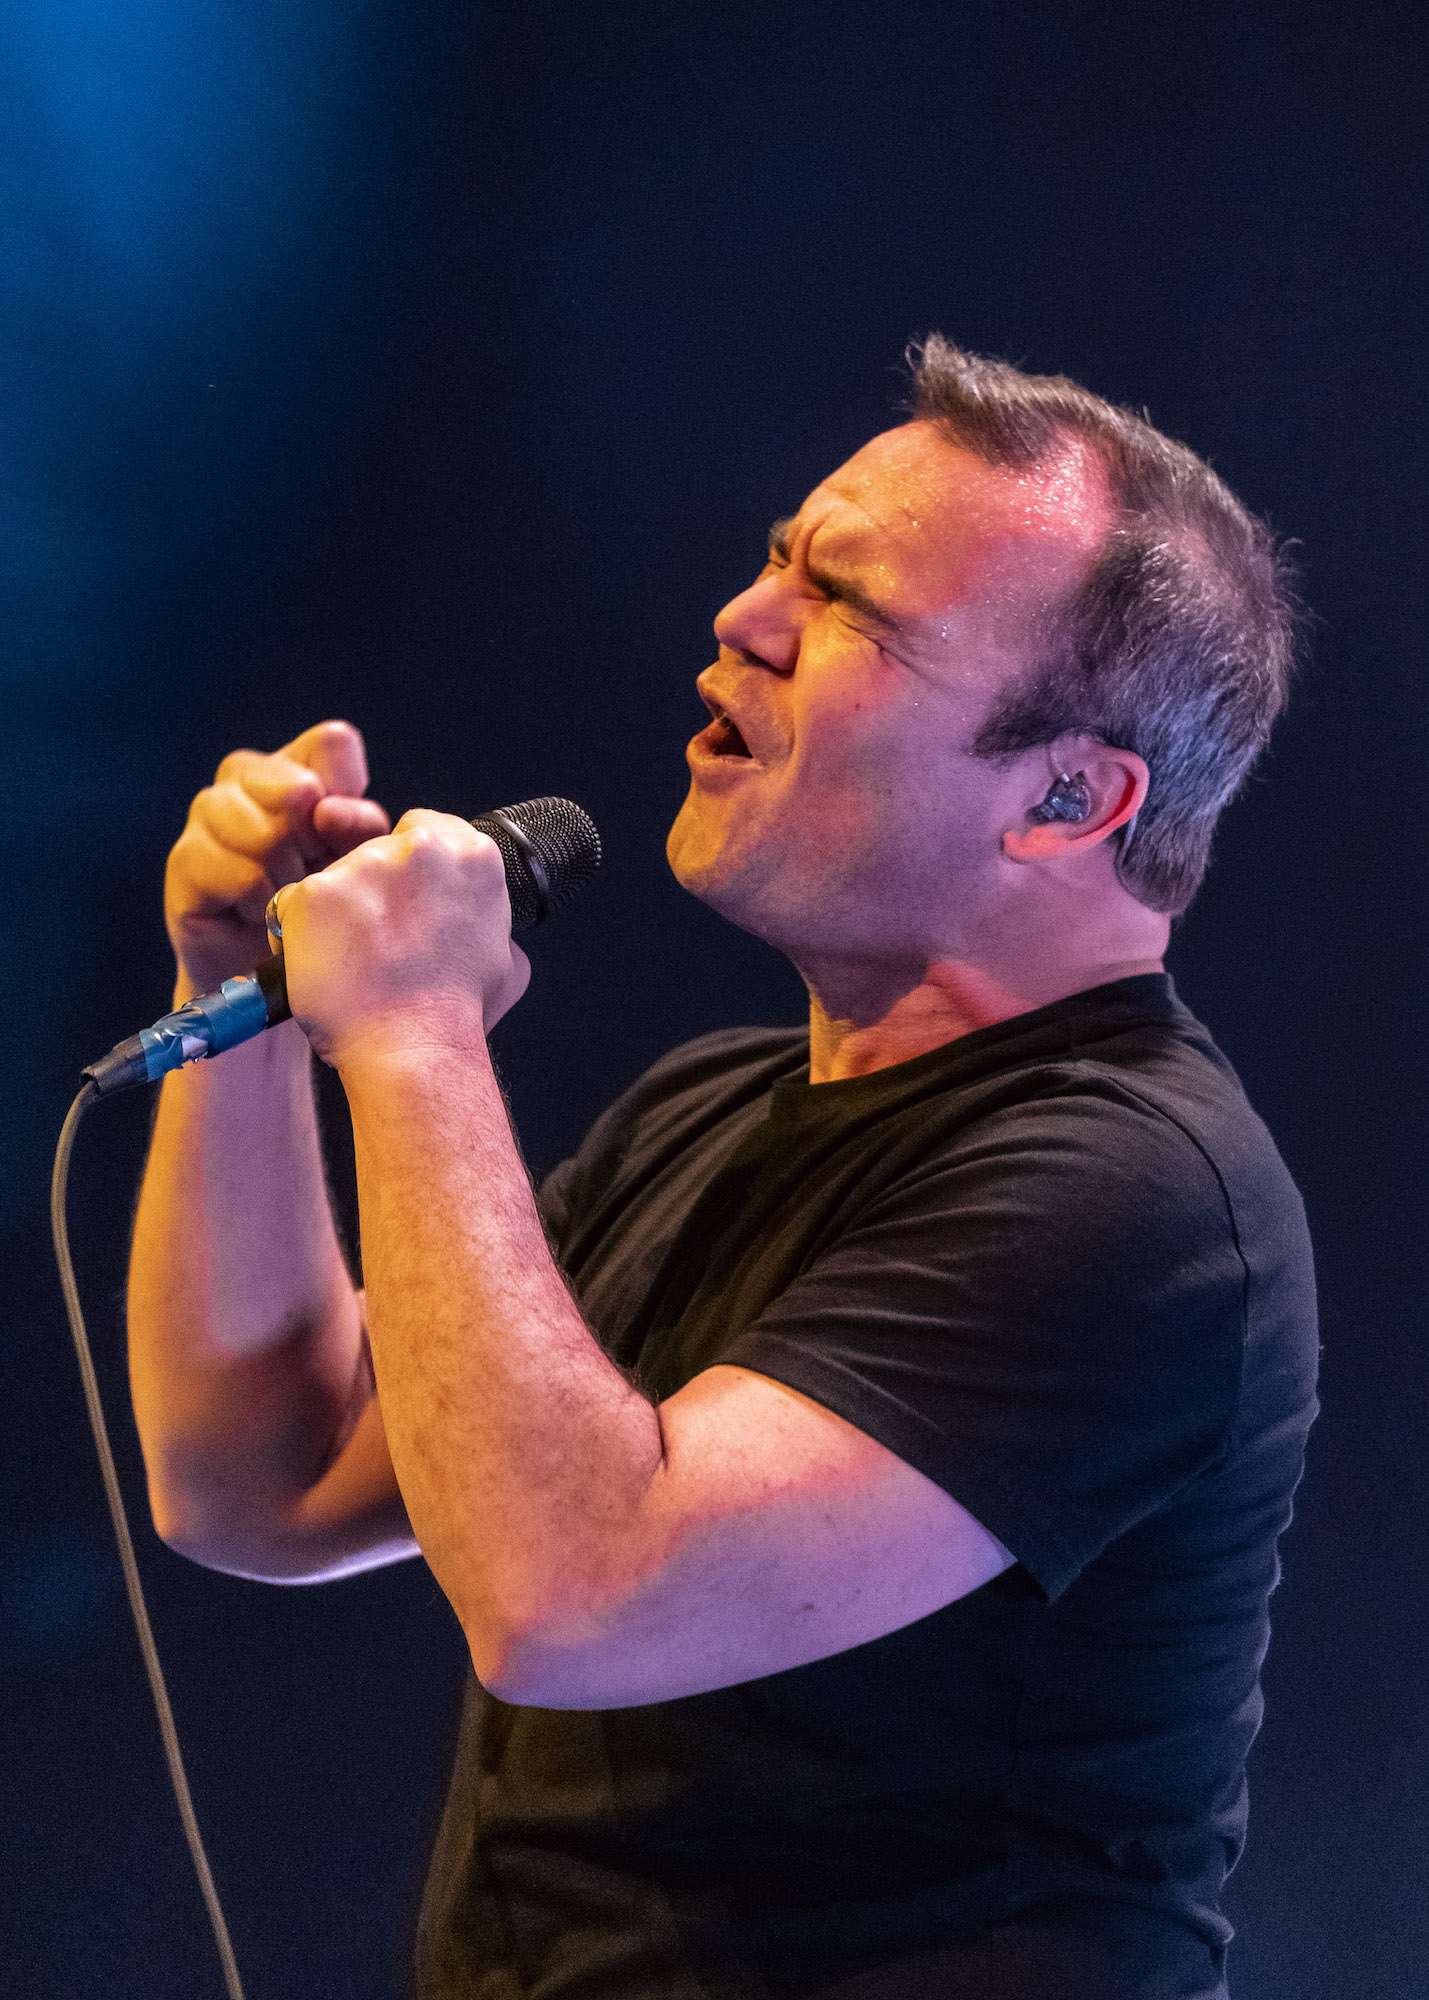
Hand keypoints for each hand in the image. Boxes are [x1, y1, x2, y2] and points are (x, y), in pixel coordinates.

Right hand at [165, 720, 390, 992]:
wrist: (274, 974)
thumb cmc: (323, 908)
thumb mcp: (360, 863)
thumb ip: (361, 826)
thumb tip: (327, 813)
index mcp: (296, 765)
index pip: (332, 745)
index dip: (348, 795)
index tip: (340, 839)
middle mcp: (246, 778)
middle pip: (296, 788)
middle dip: (315, 845)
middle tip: (309, 875)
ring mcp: (208, 814)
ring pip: (263, 830)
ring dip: (286, 876)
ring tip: (284, 896)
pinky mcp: (184, 860)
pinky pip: (237, 871)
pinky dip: (258, 899)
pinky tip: (258, 911)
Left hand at [269, 809, 531, 1070]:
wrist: (413, 1049)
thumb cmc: (459, 1014)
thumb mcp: (506, 962)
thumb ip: (490, 924)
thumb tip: (486, 926)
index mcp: (472, 856)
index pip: (424, 831)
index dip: (411, 868)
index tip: (409, 900)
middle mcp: (419, 849)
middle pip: (377, 852)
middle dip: (374, 891)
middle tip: (383, 945)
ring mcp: (364, 867)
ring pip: (337, 880)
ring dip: (339, 914)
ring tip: (356, 965)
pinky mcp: (315, 893)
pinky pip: (294, 906)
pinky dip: (301, 936)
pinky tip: (326, 969)